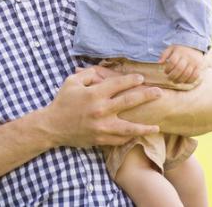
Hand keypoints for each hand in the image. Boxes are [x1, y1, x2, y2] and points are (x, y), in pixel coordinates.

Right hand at [39, 66, 160, 148]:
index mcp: (94, 94)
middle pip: (129, 102)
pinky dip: (129, 137)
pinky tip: (138, 135)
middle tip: (159, 93)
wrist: (52, 126)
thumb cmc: (62, 101)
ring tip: (157, 127)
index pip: (118, 84)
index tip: (141, 78)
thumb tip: (103, 72)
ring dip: (144, 127)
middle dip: (146, 96)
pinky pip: (119, 139)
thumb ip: (89, 74)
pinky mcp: (100, 139)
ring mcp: (102, 127)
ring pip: (129, 127)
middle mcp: (100, 110)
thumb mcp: (72, 82)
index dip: (131, 80)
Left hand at [160, 45, 205, 83]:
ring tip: (176, 81)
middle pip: (179, 69)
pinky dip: (190, 81)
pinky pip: (195, 76)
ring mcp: (194, 62)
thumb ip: (164, 54)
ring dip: (180, 80)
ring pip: (187, 74)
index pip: (172, 62)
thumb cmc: (180, 49)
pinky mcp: (200, 66)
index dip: (168, 69)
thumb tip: (159, 63)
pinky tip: (185, 82)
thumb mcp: (171, 48)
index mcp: (179, 51)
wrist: (195, 46)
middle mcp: (187, 57)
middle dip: (173, 76)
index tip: (166, 72)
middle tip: (170, 79)